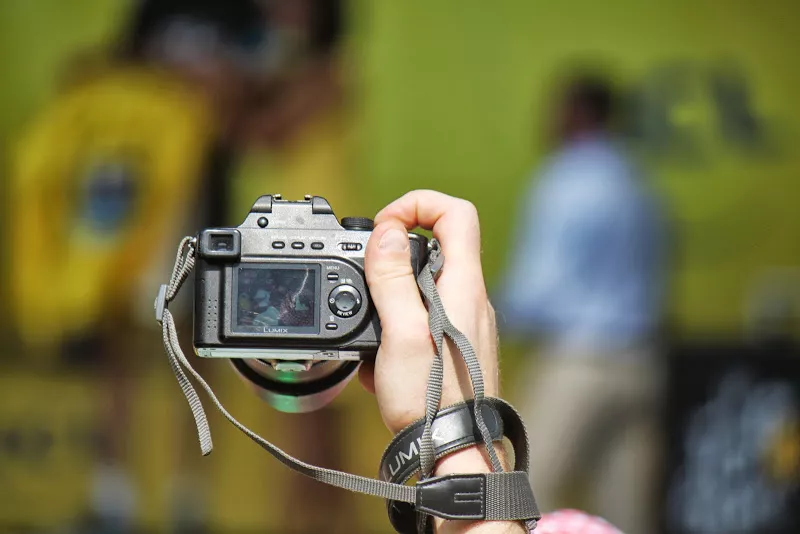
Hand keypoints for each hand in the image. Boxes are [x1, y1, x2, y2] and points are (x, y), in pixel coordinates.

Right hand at [361, 190, 524, 533]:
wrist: (457, 453)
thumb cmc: (434, 399)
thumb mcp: (400, 332)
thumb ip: (392, 278)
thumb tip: (386, 232)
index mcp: (463, 285)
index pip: (456, 214)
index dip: (418, 205)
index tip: (384, 226)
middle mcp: (471, 299)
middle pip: (434, 248)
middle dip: (392, 260)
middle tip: (366, 283)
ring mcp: (465, 323)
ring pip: (423, 288)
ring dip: (390, 302)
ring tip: (371, 335)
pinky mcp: (455, 347)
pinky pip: (422, 321)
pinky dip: (397, 330)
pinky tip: (379, 363)